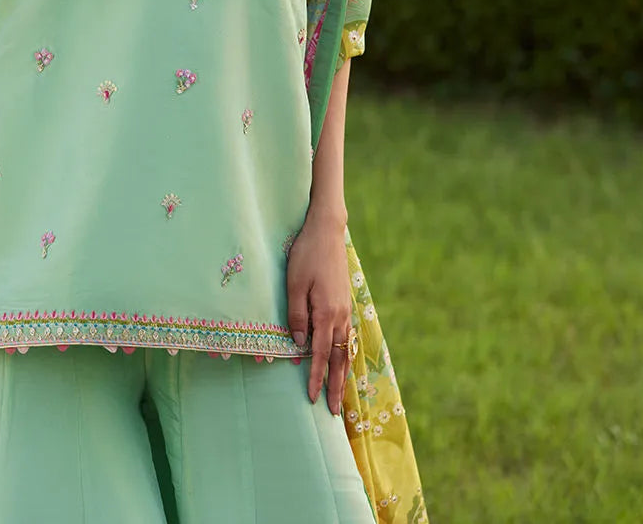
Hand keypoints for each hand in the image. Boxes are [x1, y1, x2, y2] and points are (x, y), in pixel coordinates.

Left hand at [286, 206, 352, 414]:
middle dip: (335, 386)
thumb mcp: (294, 283)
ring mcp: (345, 308)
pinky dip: (346, 354)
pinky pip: (348, 336)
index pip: (319, 355)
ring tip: (340, 395)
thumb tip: (299, 345)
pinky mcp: (345, 301)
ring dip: (342, 374)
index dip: (315, 378)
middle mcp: (340, 315)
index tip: (311, 399)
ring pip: (346, 349)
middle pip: (339, 358)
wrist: (326, 230)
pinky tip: (343, 360)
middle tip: (333, 412)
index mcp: (327, 313)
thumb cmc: (306, 254)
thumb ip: (296, 316)